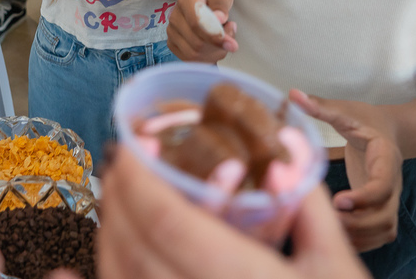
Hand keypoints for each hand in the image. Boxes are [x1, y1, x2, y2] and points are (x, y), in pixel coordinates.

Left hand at [98, 146, 369, 278]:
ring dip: (107, 236)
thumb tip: (284, 148)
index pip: (166, 221)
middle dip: (117, 200)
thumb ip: (308, 207)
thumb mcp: (339, 270)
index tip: (131, 151)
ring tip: (117, 204)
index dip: (138, 181)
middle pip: (133, 249)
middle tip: (120, 167)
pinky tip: (76, 268)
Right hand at [168, 0, 236, 61]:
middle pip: (196, 42)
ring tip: (224, 40)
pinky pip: (190, 59)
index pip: (197, 24)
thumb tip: (219, 18)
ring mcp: (171, 31)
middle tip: (231, 36)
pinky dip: (207, 58)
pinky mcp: (172, 44)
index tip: (232, 44)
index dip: (214, 37)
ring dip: (214, 53)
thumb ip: (221, 4)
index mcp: (186, 0)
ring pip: (194, 54)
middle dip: (218, 46)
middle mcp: (174, 16)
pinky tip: (214, 47)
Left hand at [292, 91, 402, 252]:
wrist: (386, 130)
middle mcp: (393, 184)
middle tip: (326, 219)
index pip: (383, 185)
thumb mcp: (346, 111)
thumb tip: (293, 94)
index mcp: (386, 159)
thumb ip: (321, 106)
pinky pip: (378, 235)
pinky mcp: (381, 210)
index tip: (339, 200)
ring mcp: (390, 200)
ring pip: (384, 229)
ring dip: (358, 235)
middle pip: (385, 216)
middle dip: (357, 223)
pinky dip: (360, 240)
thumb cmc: (365, 120)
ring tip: (326, 227)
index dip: (364, 198)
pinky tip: (334, 235)